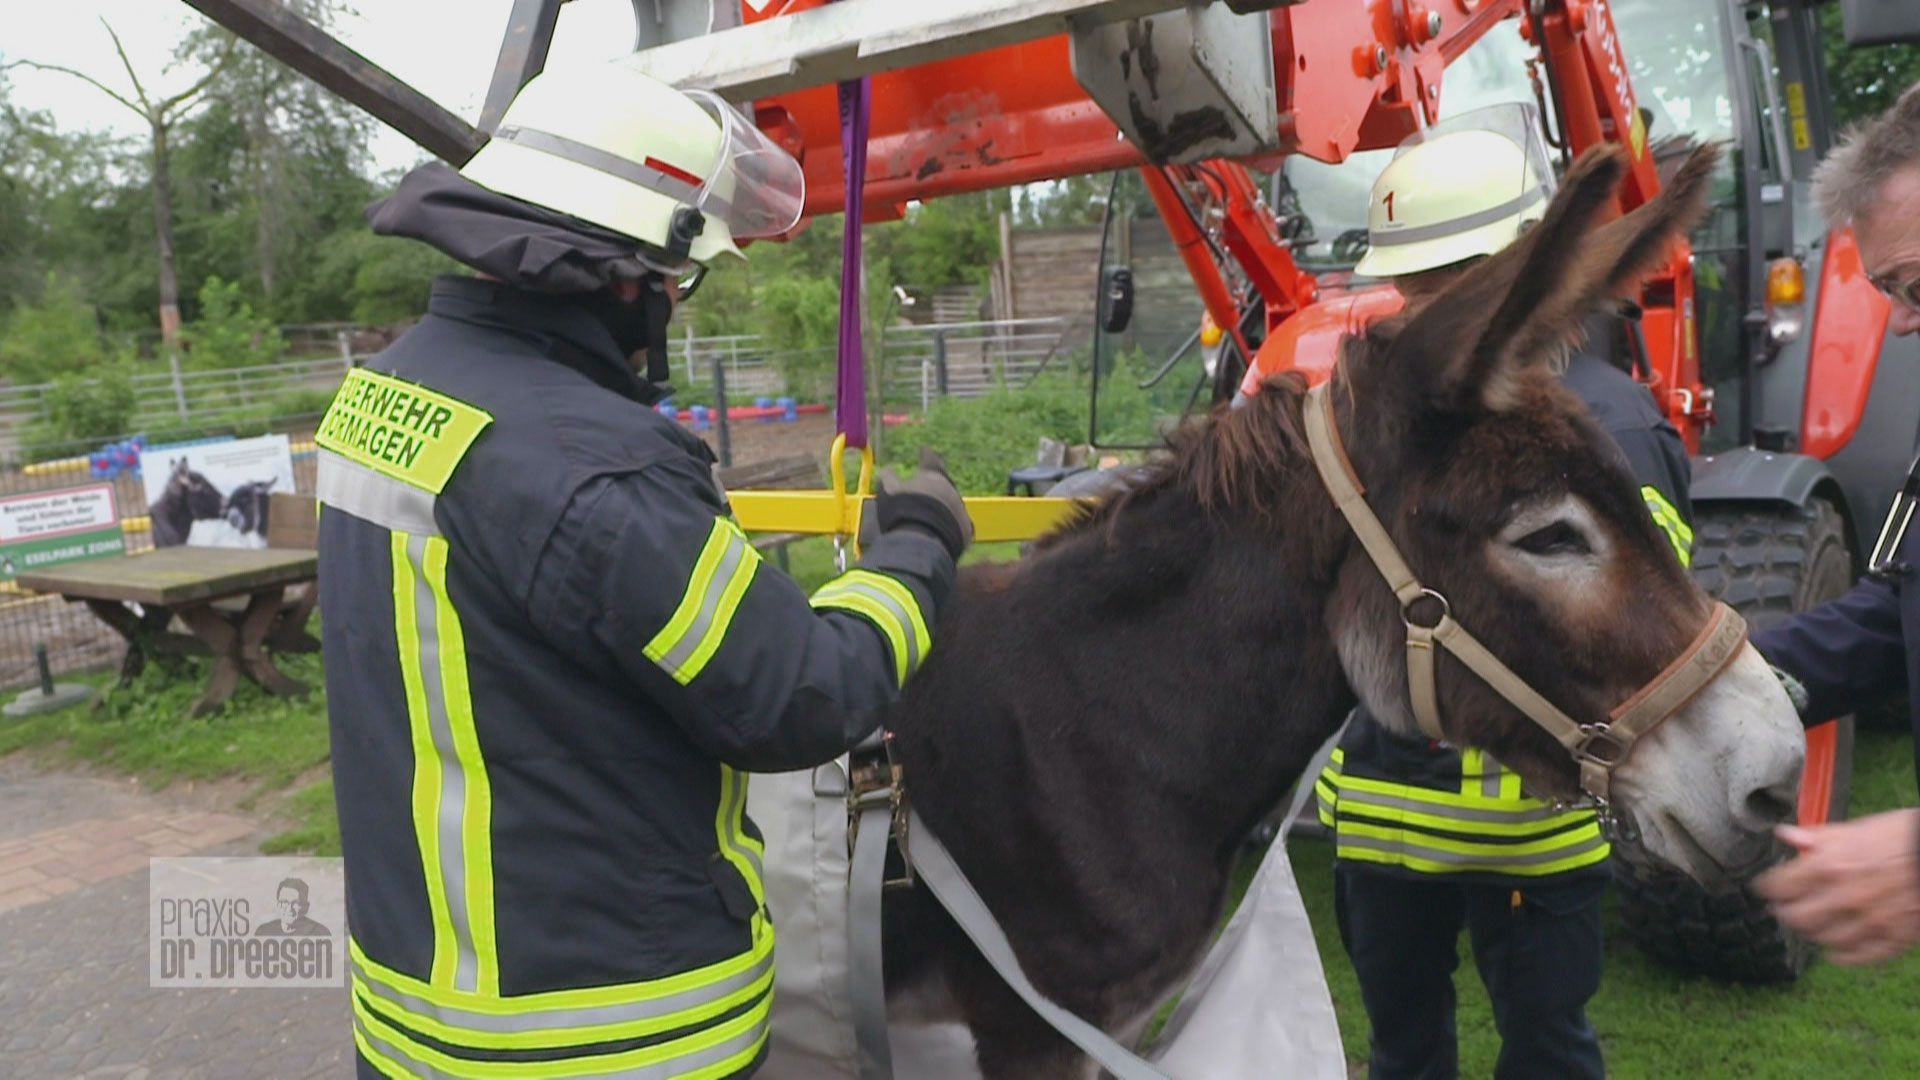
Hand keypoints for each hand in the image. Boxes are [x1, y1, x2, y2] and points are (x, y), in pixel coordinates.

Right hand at [862, 449, 972, 558]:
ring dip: (943, 508)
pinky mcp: (966, 529)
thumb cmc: (903, 510)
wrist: (922, 540)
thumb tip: (887, 469)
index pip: (930, 460)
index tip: (924, 450)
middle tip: (927, 491)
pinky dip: (950, 526)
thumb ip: (888, 477)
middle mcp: (950, 489)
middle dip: (936, 487)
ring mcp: (961, 509)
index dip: (926, 456)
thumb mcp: (889, 490)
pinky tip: (942, 532)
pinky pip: (959, 525)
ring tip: (931, 517)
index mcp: (932, 475)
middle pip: (944, 484)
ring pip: (952, 504)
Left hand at [1753, 808, 1919, 964]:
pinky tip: (1837, 948)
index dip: (1767, 887)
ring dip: (1813, 932)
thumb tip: (1786, 835)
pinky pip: (1858, 957)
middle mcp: (1845, 896)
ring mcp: (1870, 921)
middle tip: (1786, 908)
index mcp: (1831, 865)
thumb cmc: (1905, 836)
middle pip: (1796, 918)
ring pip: (1823, 940)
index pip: (1779, 886)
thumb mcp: (1858, 828)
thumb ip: (1819, 837)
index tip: (1766, 887)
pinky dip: (1842, 955)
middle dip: (1786, 912)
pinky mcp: (1894, 938)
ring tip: (1813, 925)